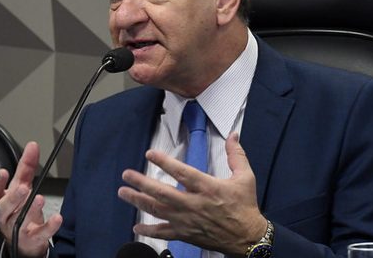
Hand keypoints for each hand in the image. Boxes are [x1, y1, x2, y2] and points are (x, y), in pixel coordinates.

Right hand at [0, 141, 62, 257]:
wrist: (25, 240)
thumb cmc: (19, 210)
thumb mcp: (21, 186)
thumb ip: (26, 167)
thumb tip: (32, 146)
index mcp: (1, 201)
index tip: (3, 172)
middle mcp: (5, 216)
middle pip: (4, 208)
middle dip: (12, 198)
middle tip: (23, 188)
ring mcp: (16, 230)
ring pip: (19, 221)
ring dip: (29, 210)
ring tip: (39, 199)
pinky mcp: (31, 239)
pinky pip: (39, 234)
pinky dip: (48, 227)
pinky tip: (56, 218)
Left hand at [117, 132, 266, 254]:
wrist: (248, 238)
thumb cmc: (245, 207)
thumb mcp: (245, 177)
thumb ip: (237, 155)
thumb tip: (234, 135)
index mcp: (207, 188)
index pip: (182, 173)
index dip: (164, 162)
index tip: (150, 154)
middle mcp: (194, 204)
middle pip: (162, 193)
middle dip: (141, 183)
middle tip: (126, 174)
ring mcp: (187, 220)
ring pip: (158, 210)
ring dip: (139, 201)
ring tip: (123, 193)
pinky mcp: (185, 233)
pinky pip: (164, 232)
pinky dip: (149, 231)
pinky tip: (136, 226)